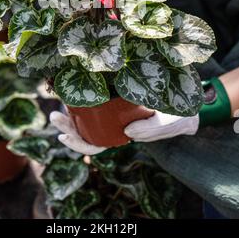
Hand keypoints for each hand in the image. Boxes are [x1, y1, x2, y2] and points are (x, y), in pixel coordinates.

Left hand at [50, 110, 198, 154]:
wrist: (185, 104)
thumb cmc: (175, 116)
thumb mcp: (166, 122)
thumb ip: (150, 129)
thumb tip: (128, 132)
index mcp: (122, 135)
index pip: (96, 145)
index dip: (80, 143)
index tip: (64, 136)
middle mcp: (114, 126)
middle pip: (86, 132)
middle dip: (68, 127)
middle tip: (53, 116)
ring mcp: (113, 114)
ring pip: (87, 120)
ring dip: (70, 115)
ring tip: (56, 107)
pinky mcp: (116, 100)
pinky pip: (96, 104)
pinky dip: (82, 101)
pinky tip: (72, 93)